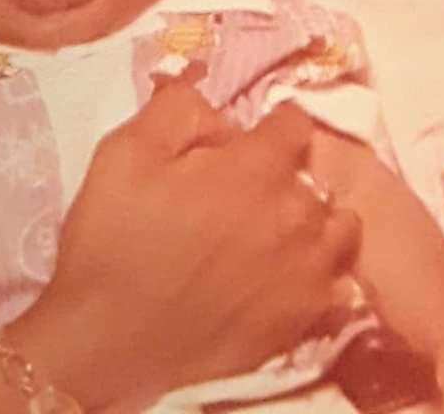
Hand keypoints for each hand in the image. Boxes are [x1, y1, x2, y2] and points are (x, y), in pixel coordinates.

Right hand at [22, 82, 362, 408]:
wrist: (106, 343)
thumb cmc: (113, 240)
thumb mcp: (127, 149)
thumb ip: (180, 106)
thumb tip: (217, 100)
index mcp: (255, 168)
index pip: (295, 122)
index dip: (271, 123)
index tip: (247, 139)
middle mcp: (295, 217)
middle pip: (314, 175)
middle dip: (285, 173)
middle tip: (243, 189)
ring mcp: (305, 275)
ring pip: (337, 228)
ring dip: (313, 221)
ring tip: (274, 232)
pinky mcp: (302, 322)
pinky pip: (337, 284)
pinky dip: (320, 274)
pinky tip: (283, 276)